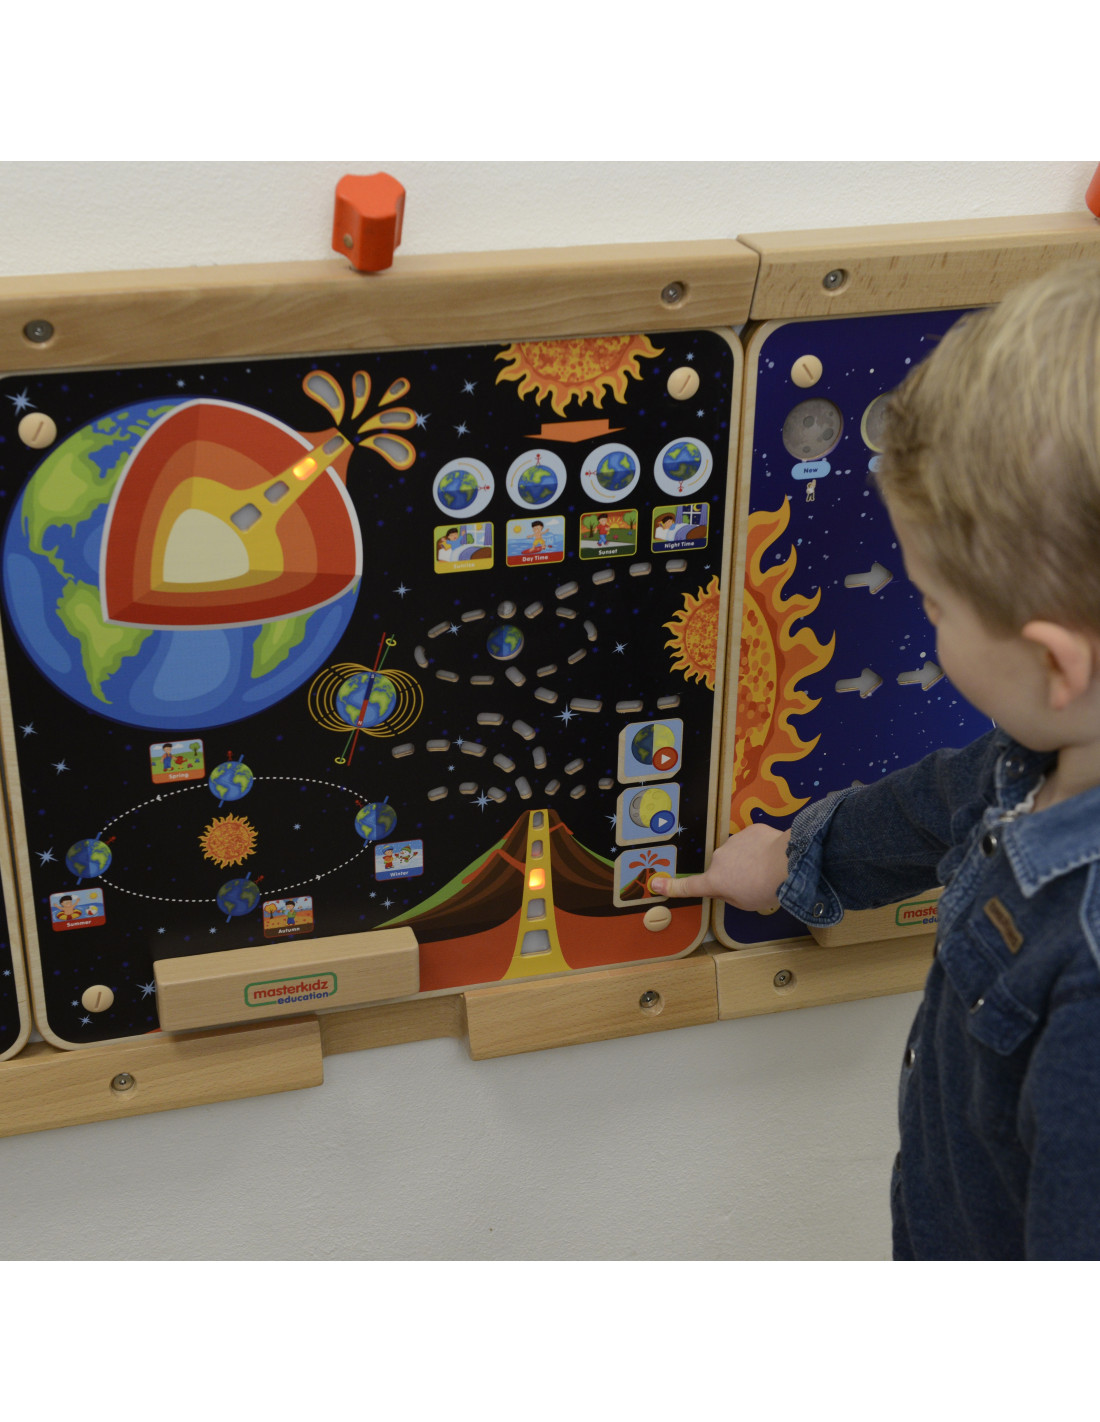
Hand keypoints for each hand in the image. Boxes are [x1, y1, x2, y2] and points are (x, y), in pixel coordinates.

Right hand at [650, 824, 790, 911]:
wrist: (787, 862)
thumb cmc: (764, 889)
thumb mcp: (745, 904)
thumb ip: (730, 895)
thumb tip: (728, 886)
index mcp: (715, 880)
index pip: (689, 886)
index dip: (672, 887)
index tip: (656, 883)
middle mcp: (719, 858)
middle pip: (723, 868)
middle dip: (734, 874)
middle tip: (755, 883)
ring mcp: (733, 841)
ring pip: (738, 853)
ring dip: (748, 860)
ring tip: (767, 869)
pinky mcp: (750, 830)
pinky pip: (752, 841)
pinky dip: (760, 847)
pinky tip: (774, 854)